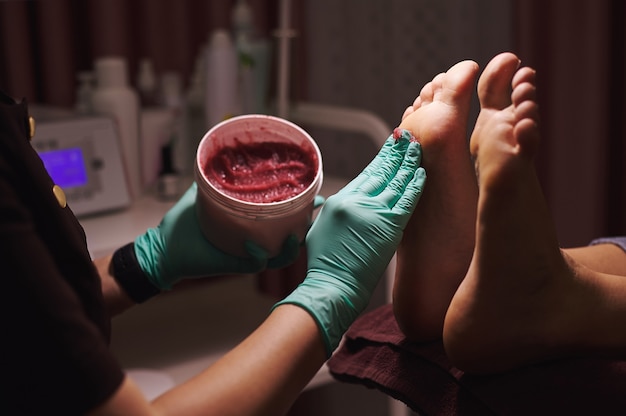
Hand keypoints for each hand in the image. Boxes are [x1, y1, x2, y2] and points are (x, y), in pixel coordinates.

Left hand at [133, 183, 300, 288]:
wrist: (162, 250)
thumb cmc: (181, 225)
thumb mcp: (199, 195)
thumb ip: (211, 179)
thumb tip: (219, 156)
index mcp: (249, 226)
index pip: (280, 219)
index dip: (301, 209)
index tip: (316, 194)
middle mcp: (252, 241)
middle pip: (288, 237)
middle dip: (305, 226)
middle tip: (315, 210)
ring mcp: (245, 254)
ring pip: (279, 254)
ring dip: (291, 245)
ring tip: (295, 233)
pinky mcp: (233, 265)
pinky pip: (255, 263)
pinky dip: (260, 255)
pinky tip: (256, 245)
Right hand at [274, 129, 425, 353]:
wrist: (333, 286)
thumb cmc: (325, 264)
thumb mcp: (318, 230)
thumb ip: (329, 212)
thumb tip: (331, 203)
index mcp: (340, 201)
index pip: (366, 174)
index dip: (381, 159)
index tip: (391, 147)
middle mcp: (355, 202)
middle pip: (381, 171)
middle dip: (396, 152)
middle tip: (407, 136)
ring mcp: (372, 213)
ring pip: (396, 181)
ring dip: (409, 163)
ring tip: (418, 147)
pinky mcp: (389, 227)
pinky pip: (406, 201)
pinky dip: (415, 185)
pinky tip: (422, 172)